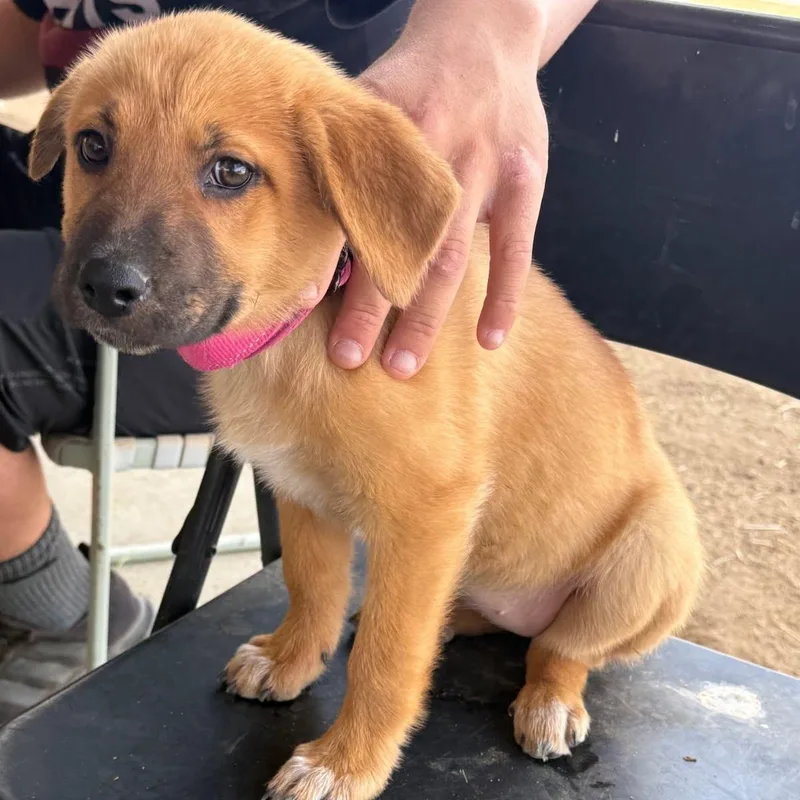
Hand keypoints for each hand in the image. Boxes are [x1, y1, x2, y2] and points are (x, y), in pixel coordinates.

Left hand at [328, 0, 549, 378]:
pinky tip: (489, 341)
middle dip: (371, 305)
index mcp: (385, 134)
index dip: (329, 264)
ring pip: (450, 254)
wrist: (485, 34)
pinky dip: (504, 295)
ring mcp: (484, 167)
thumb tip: (297, 231)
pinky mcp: (525, 179)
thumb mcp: (370, 98)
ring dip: (426, 314)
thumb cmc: (415, 81)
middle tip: (348, 359)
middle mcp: (433, 150)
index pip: (350, 210)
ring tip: (403, 365)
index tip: (303, 312)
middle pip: (397, 243)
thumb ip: (339, 159)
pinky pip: (515, 247)